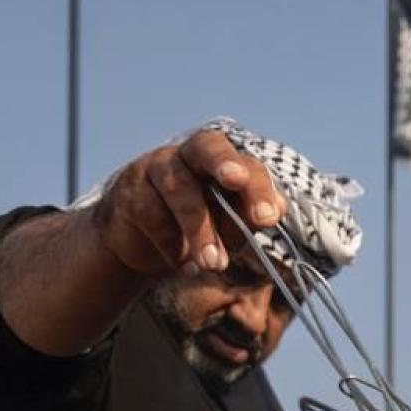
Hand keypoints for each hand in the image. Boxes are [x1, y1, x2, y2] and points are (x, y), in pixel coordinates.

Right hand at [89, 130, 287, 278]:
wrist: (144, 243)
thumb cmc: (200, 226)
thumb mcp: (230, 225)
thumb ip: (251, 215)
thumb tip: (279, 208)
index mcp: (223, 162)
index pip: (245, 163)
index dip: (258, 186)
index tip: (268, 216)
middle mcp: (189, 155)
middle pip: (206, 146)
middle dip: (223, 161)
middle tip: (235, 180)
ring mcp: (156, 169)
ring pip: (180, 189)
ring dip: (199, 230)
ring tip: (214, 264)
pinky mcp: (131, 193)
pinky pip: (152, 215)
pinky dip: (170, 244)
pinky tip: (181, 264)